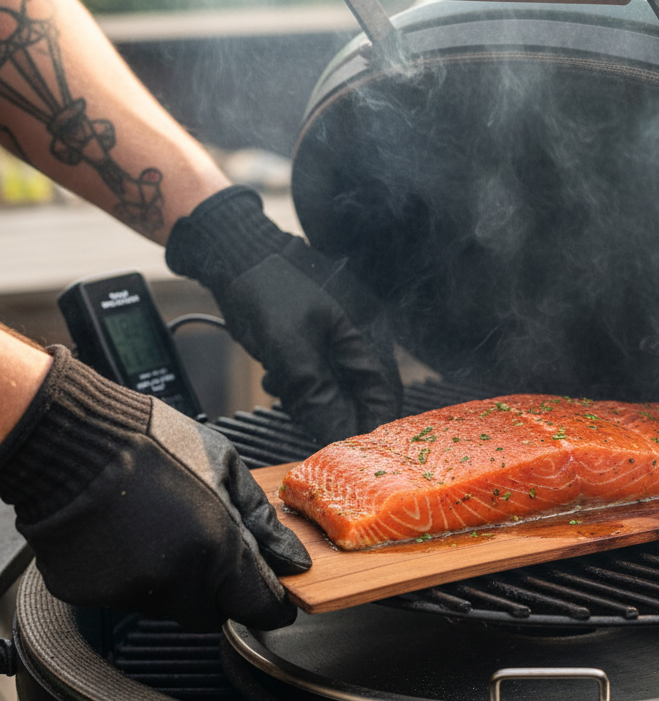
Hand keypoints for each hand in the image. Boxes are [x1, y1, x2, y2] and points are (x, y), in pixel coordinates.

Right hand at [0, 347, 308, 629]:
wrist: (71, 438)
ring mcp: (131, 590)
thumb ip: (262, 521)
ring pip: (168, 605)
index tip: (270, 598)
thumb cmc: (151, 442)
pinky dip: (131, 576)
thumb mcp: (227, 468)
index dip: (268, 604)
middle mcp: (176, 580)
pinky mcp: (92, 595)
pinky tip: (124, 536)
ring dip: (173, 581)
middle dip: (217, 590)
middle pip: (211, 613)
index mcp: (218, 549)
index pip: (257, 607)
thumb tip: (292, 560)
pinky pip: (125, 597)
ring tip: (157, 529)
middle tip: (203, 546)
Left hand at [166, 186, 401, 444]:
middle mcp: (361, 332)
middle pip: (360, 391)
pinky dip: (302, 382)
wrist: (236, 252)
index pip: (381, 391)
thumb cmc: (266, 290)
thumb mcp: (290, 349)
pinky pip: (320, 371)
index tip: (349, 447)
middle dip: (334, 410)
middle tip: (309, 421)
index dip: (369, 422)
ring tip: (284, 389)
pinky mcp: (319, 334)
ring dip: (313, 397)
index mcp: (367, 331)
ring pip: (337, 384)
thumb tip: (337, 435)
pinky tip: (278, 378)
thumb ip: (316, 395)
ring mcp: (340, 332)